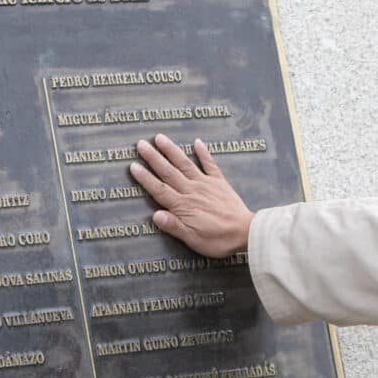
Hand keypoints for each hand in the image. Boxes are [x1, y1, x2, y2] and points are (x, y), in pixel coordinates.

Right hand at [129, 134, 254, 257]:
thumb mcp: (192, 239)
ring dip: (172, 150)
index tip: (133, 165)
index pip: (159, 189)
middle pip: (168, 172)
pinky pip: (210, 165)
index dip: (145, 178)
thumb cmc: (218, 239)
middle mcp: (191, 191)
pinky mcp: (219, 183)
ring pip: (185, 164)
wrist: (245, 232)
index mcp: (182, 206)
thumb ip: (173, 226)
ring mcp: (205, 184)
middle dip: (153, 157)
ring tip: (160, 137)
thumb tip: (154, 215)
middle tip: (140, 144)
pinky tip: (197, 143)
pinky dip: (203, 153)